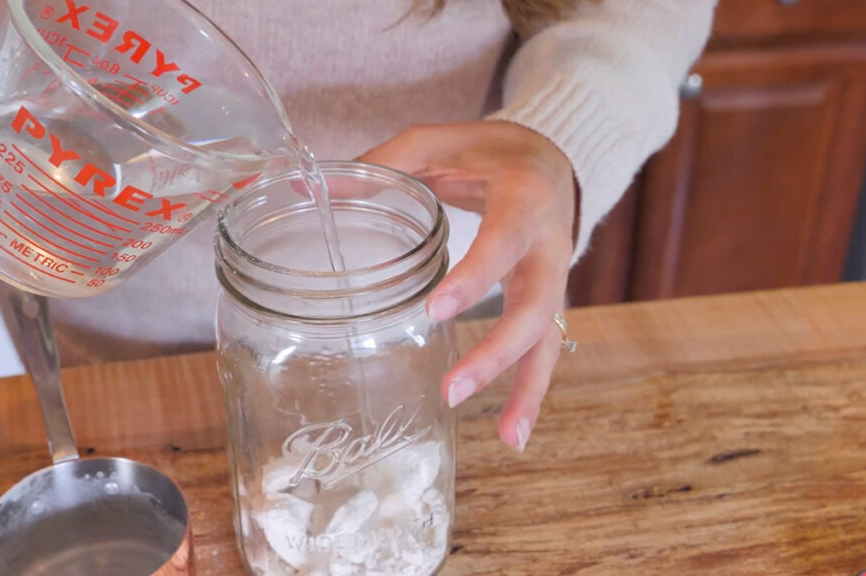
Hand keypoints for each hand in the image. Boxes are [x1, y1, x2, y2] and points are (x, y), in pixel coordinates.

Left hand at [359, 121, 576, 451]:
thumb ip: (385, 163)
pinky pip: (544, 348)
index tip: (435, 310)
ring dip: (526, 388)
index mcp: (525, 196)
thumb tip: (311, 191)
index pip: (505, 240)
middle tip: (452, 390)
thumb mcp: (439, 141)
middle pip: (534, 306)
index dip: (476, 276)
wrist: (549, 158)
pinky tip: (510, 431)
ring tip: (506, 437)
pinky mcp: (547, 299)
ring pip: (548, 338)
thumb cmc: (488, 151)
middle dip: (496, 352)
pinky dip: (530, 390)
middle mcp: (550, 242)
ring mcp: (554, 275)